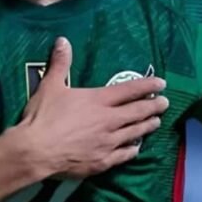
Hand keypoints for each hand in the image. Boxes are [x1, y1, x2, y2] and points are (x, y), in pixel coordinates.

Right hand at [17, 37, 168, 179]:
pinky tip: (136, 148)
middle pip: (137, 112)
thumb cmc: (43, 117)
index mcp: (98, 100)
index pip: (129, 90)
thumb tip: (63, 40)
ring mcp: (108, 142)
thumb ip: (60, 63)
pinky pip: (124, 155)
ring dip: (147, 126)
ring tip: (156, 122)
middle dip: (154, 106)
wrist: (36, 151)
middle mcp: (108, 120)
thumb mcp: (50, 85)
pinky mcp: (103, 161)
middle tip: (166, 103)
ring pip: (135, 133)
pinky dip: (133, 150)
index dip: (147, 85)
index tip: (161, 83)